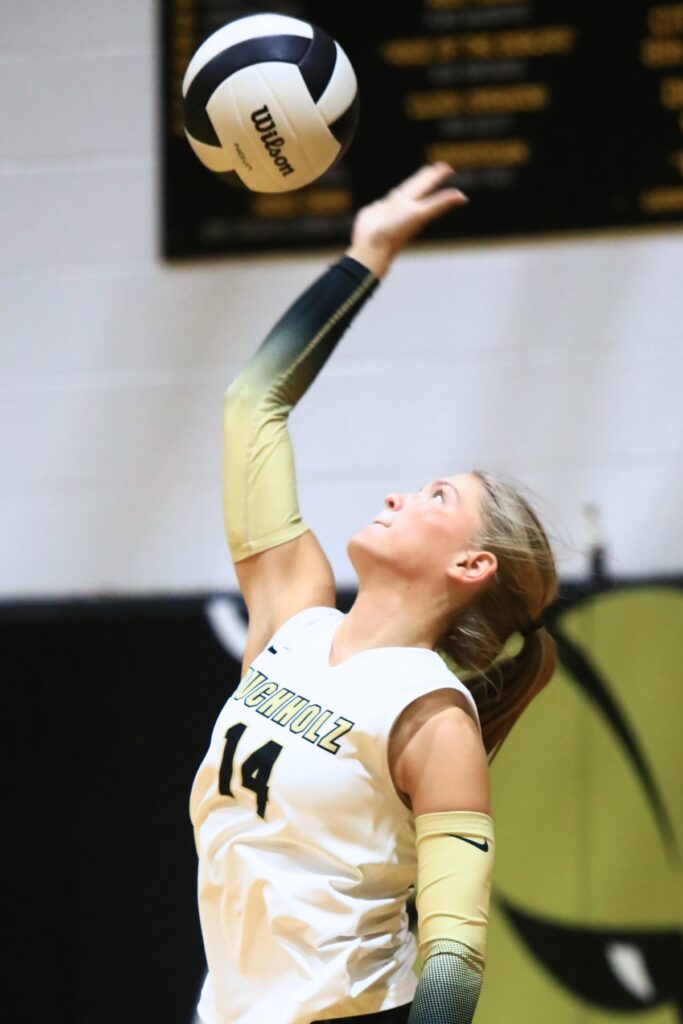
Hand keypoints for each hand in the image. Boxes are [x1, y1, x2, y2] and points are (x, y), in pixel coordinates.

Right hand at [346, 163, 467, 276]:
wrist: (373, 244)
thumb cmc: (396, 232)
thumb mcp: (421, 214)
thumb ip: (440, 203)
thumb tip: (463, 197)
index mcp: (416, 205)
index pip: (428, 185)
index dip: (437, 176)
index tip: (447, 168)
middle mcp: (404, 206)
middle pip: (417, 187)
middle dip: (426, 178)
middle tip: (436, 168)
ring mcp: (391, 209)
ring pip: (402, 194)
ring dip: (410, 187)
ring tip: (416, 181)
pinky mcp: (377, 212)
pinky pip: (385, 201)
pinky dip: (389, 198)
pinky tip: (391, 198)